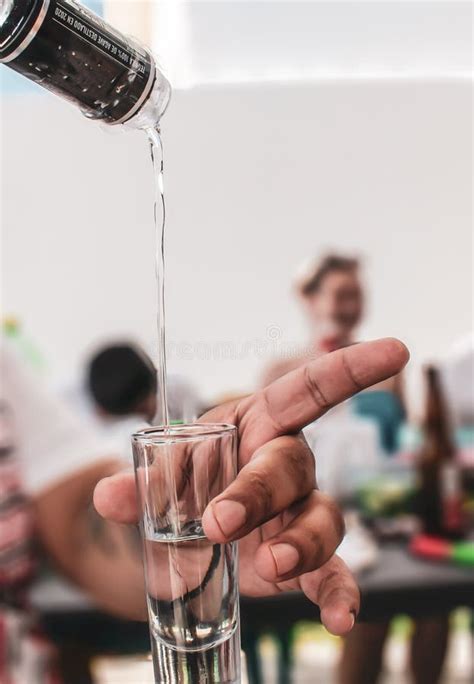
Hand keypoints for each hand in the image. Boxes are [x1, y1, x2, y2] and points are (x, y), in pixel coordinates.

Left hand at [94, 338, 408, 634]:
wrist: (188, 535)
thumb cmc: (187, 484)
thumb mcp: (162, 478)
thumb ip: (142, 484)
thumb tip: (109, 494)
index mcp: (257, 425)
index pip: (307, 389)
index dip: (350, 369)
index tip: (395, 350)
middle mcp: (287, 464)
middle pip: (293, 465)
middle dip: (259, 491)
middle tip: (221, 520)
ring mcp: (298, 512)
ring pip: (321, 517)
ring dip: (300, 542)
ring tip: (271, 563)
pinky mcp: (301, 558)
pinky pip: (330, 572)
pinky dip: (336, 593)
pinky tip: (338, 618)